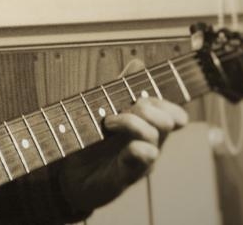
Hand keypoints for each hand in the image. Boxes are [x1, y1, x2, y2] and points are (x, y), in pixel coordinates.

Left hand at [54, 96, 187, 212]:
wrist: (68, 178)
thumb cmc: (91, 143)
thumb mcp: (105, 110)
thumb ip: (122, 88)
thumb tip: (138, 63)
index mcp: (147, 129)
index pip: (174, 114)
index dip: (167, 104)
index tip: (141, 98)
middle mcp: (149, 145)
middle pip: (168, 120)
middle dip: (145, 107)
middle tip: (119, 110)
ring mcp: (140, 162)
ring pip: (155, 136)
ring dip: (131, 123)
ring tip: (108, 123)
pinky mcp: (126, 176)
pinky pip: (142, 159)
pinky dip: (135, 148)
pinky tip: (121, 145)